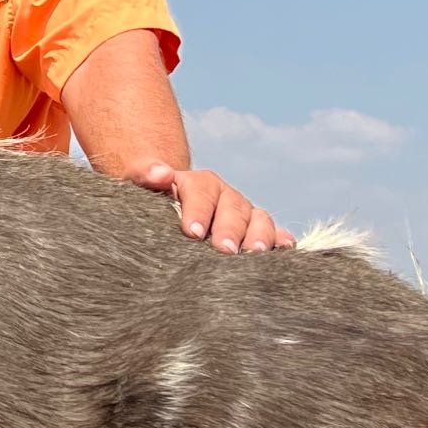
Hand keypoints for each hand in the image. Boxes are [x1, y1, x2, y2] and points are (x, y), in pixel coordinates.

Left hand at [136, 163, 293, 253]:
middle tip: (224, 250)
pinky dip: (282, 240)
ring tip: (254, 253)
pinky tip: (285, 250)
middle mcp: (226, 196)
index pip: (201, 193)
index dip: (198, 211)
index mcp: (198, 183)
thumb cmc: (153, 201)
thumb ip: (145, 173)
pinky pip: (276, 233)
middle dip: (230, 229)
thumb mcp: (141, 184)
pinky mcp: (258, 231)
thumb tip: (160, 173)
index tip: (192, 232)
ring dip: (260, 235)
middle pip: (233, 209)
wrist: (171, 207)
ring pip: (259, 219)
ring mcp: (245, 213)